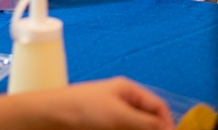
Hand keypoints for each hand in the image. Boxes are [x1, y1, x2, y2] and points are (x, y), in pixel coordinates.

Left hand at [42, 77, 173, 129]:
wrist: (49, 117)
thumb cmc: (83, 109)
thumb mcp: (119, 116)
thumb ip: (146, 124)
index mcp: (128, 91)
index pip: (158, 107)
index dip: (167, 123)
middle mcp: (123, 103)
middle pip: (148, 122)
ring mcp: (113, 117)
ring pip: (135, 129)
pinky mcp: (104, 127)